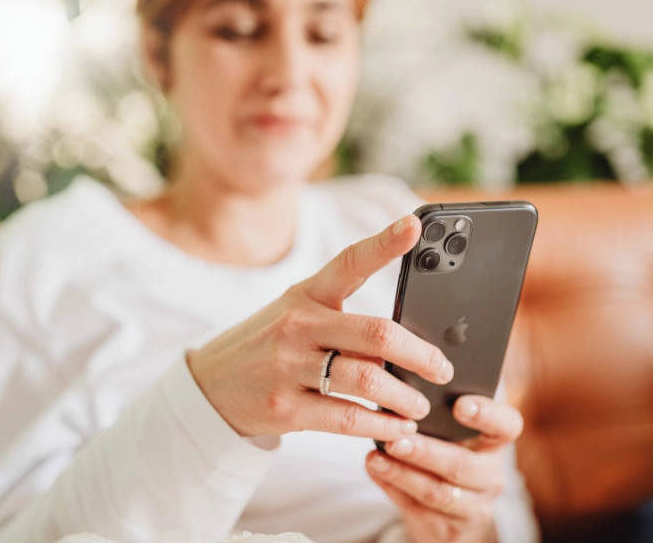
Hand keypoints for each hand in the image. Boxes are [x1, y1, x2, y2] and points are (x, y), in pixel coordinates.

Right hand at [187, 215, 454, 440]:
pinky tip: (397, 427)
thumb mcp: (297, 314)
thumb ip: (344, 318)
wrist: (210, 385)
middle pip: (376, 335)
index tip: (414, 224)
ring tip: (419, 404)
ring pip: (367, 381)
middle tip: (442, 368)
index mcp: (306, 294)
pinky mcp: (285, 408)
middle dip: (420, 354)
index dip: (384, 243)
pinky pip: (347, 419)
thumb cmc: (269, 343)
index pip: (349, 262)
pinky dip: (380, 425)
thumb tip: (405, 341)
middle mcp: (298, 325)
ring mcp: (289, 367)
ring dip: (404, 397)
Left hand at [365, 395, 523, 542]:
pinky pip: (418, 508)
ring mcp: (475, 506)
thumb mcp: (453, 436)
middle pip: (461, 465)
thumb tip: (400, 395)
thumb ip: (438, 417)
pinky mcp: (451, 530)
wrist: (450, 512)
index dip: (487, 414)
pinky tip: (376, 470)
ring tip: (377, 457)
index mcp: (495, 443)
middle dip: (426, 452)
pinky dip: (392, 488)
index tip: (460, 405)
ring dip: (403, 473)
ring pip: (437, 492)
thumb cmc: (448, 454)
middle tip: (397, 440)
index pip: (506, 425)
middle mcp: (491, 476)